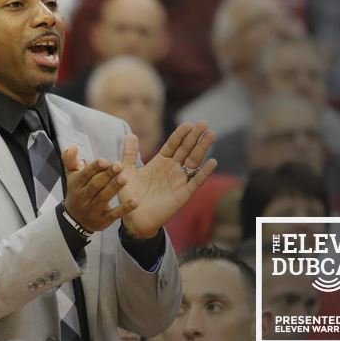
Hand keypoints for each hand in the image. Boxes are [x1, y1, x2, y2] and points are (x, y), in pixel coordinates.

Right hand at [62, 145, 138, 231]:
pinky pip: (114, 214)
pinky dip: (124, 208)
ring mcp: (93, 209)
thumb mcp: (72, 176)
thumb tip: (72, 145)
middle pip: (95, 185)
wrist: (74, 220)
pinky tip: (135, 201)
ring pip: (104, 198)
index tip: (104, 161)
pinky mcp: (103, 220)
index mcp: (77, 184)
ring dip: (114, 188)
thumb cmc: (77, 192)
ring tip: (125, 178)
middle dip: (107, 175)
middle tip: (119, 165)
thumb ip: (70, 160)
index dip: (94, 168)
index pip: (85, 175)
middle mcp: (84, 196)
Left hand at [118, 122, 217, 238]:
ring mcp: (179, 180)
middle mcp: (172, 169)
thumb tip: (131, 135)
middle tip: (205, 123)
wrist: (133, 218)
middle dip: (195, 136)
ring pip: (193, 161)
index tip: (188, 123)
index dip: (181, 134)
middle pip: (186, 149)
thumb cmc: (129, 195)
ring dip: (202, 148)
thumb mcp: (127, 171)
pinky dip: (204, 172)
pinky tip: (212, 162)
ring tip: (211, 134)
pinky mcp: (183, 194)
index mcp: (160, 162)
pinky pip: (195, 181)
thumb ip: (129, 154)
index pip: (173, 144)